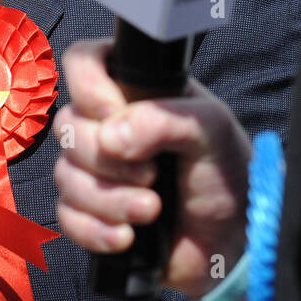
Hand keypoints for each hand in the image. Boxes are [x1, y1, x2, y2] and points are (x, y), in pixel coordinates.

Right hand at [53, 39, 250, 298]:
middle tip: (153, 174)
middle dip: (107, 160)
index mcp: (135, 90)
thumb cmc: (226, 172)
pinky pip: (67, 217)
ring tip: (152, 211)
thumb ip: (163, 120)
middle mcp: (108, 125)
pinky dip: (95, 230)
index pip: (84, 61)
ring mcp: (97, 170)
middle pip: (67, 126)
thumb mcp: (211, 129)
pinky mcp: (92, 213)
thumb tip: (110, 138)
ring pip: (65, 176)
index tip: (113, 115)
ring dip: (109, 200)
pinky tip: (128, 237)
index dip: (88, 87)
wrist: (234, 239)